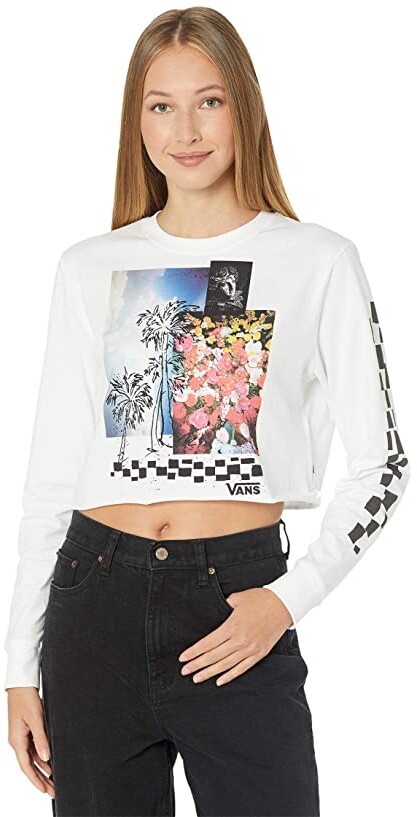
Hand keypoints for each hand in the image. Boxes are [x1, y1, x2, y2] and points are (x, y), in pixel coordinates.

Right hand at [7, 686, 54, 798]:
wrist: (22, 684)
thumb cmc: (26, 699)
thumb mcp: (36, 719)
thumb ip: (41, 739)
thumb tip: (46, 757)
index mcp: (17, 740)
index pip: (26, 766)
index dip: (35, 780)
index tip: (44, 790)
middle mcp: (17, 741)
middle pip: (29, 766)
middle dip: (41, 780)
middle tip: (52, 791)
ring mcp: (21, 737)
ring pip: (32, 759)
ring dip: (42, 770)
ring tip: (53, 781)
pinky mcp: (26, 731)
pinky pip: (33, 749)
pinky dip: (41, 758)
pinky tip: (49, 764)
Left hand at [178, 587, 292, 685]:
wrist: (284, 605)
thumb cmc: (261, 599)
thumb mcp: (238, 598)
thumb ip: (223, 606)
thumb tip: (213, 613)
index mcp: (232, 626)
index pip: (208, 643)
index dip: (194, 652)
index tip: (183, 658)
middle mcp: (240, 640)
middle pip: (214, 656)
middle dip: (197, 664)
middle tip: (185, 671)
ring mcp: (250, 649)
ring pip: (226, 665)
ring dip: (210, 673)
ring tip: (197, 678)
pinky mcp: (259, 654)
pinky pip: (242, 668)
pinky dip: (230, 676)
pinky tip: (219, 680)